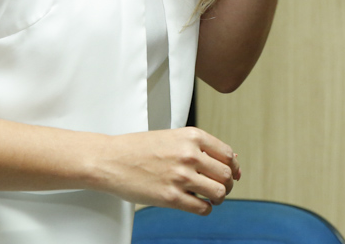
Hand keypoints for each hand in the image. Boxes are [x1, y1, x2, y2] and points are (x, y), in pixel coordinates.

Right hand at [94, 127, 240, 214]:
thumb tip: (228, 161)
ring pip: (219, 192)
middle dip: (228, 184)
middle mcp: (189, 154)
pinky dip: (205, 209)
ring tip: (210, 198)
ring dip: (219, 197)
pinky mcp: (171, 197)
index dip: (234, 167)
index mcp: (192, 136)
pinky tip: (198, 205)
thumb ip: (198, 146)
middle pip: (226, 174)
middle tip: (221, 188)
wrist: (110, 160)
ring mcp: (181, 176)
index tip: (233, 174)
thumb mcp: (173, 137)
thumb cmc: (139, 148)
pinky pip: (202, 208)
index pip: (227, 154)